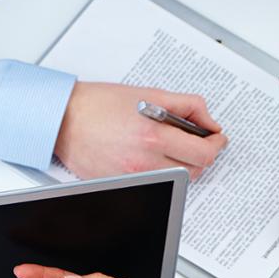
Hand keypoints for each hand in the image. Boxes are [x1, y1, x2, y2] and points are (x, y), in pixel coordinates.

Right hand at [55, 81, 227, 179]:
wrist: (62, 119)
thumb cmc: (98, 105)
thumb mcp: (151, 94)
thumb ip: (188, 106)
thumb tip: (208, 122)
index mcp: (152, 137)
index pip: (203, 153)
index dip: (216, 145)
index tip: (215, 138)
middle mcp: (141, 161)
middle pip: (194, 171)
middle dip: (201, 155)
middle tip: (196, 142)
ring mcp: (129, 176)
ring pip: (174, 179)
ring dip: (181, 165)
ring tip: (171, 148)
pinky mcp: (118, 183)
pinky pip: (151, 182)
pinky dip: (158, 171)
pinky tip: (149, 155)